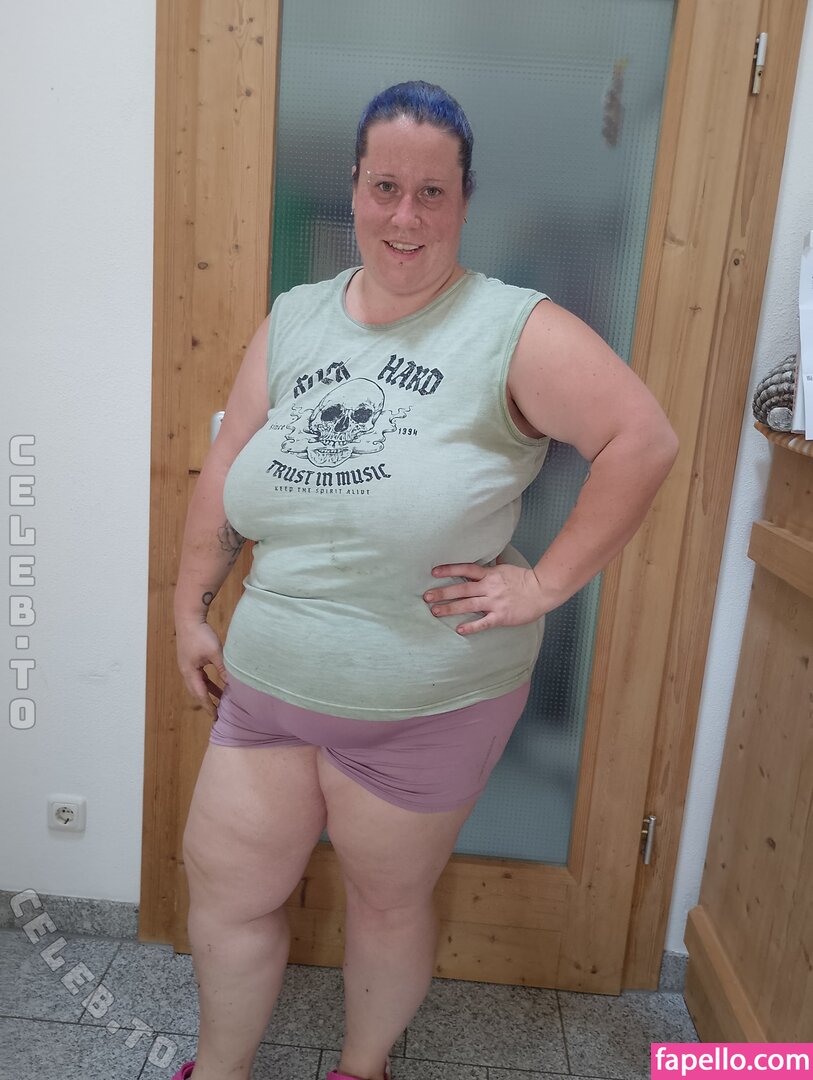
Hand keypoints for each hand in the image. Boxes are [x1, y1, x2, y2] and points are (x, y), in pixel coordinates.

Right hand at [175, 620, 227, 718]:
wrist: (188, 618)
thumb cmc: (201, 634)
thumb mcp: (215, 653)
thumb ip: (222, 669)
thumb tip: (232, 683)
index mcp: (190, 672)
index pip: (200, 694)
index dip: (209, 706)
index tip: (216, 716)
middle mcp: (186, 671)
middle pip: (196, 692)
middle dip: (207, 702)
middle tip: (217, 712)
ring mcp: (187, 665)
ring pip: (198, 683)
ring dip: (208, 691)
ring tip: (220, 699)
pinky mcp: (190, 659)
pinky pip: (199, 675)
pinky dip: (207, 681)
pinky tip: (217, 682)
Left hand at [423, 559, 547, 635]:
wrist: (543, 590)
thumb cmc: (525, 579)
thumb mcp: (508, 568)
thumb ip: (496, 564)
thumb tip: (494, 555)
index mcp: (490, 575)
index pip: (466, 569)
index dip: (449, 570)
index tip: (434, 573)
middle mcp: (489, 588)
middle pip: (462, 589)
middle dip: (442, 593)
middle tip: (426, 597)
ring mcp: (495, 603)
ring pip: (468, 605)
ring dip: (450, 609)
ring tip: (434, 611)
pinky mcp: (501, 616)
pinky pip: (483, 623)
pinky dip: (471, 626)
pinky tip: (459, 630)